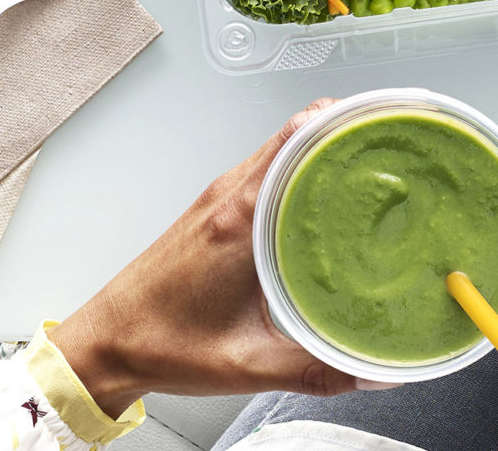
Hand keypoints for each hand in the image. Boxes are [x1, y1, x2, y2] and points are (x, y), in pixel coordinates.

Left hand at [50, 98, 384, 417]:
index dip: (338, 127)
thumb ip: (320, 370)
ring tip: (364, 162)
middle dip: (340, 130)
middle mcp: (227, 198)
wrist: (110, 339)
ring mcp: (217, 200)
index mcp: (238, 221)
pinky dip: (294, 167)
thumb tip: (376, 372)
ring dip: (317, 146)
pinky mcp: (212, 210)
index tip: (377, 125)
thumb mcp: (251, 365)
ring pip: (276, 151)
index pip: (294, 146)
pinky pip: (262, 171)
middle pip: (292, 136)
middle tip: (387, 143)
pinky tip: (319, 195)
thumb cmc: (163, 342)